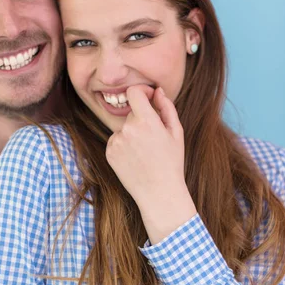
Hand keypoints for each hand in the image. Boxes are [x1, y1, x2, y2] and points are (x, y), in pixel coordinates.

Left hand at [106, 85, 195, 242]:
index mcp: (146, 121)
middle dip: (142, 119)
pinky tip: (135, 159)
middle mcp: (127, 129)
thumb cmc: (171, 162)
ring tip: (145, 152)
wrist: (158, 192)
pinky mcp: (109, 152)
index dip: (141, 91)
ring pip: (124, 128)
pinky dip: (124, 145)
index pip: (134, 92)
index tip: (148, 97)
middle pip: (131, 113)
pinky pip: (116, 140)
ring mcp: (116, 141)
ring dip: (133, 133)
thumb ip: (166, 107)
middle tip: (154, 139)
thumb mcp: (176, 132)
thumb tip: (158, 91)